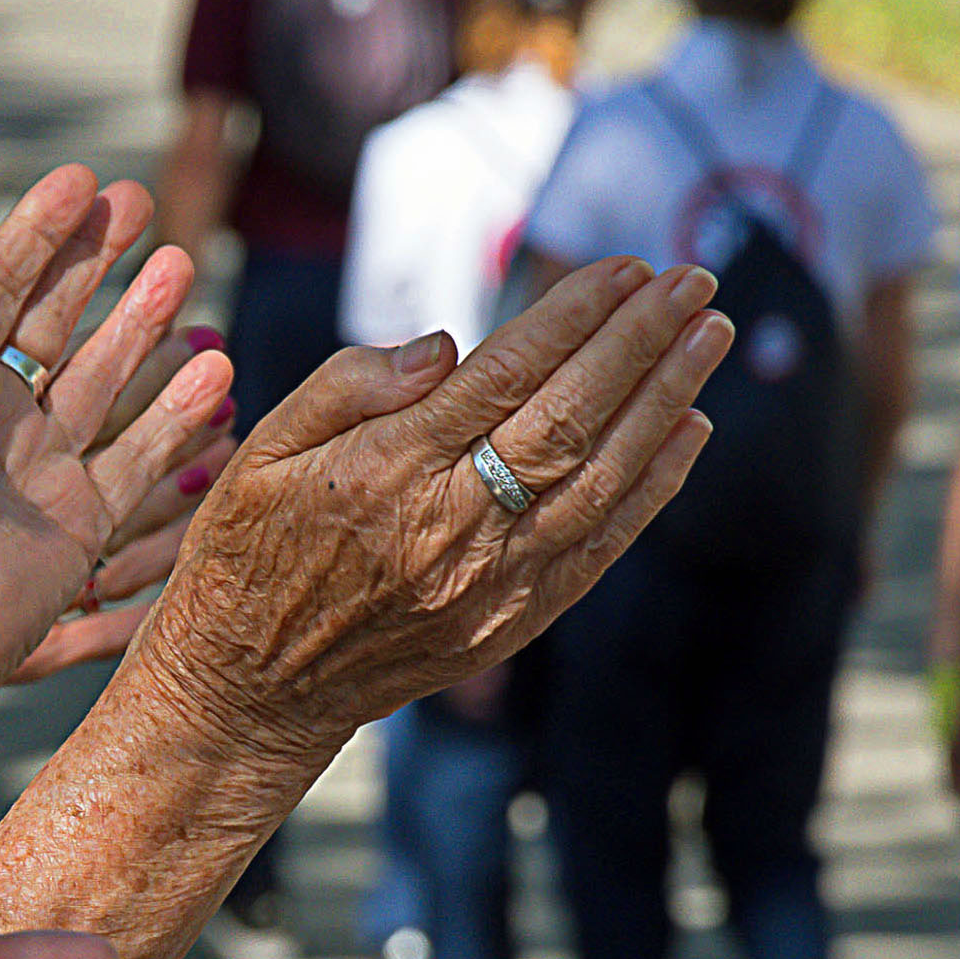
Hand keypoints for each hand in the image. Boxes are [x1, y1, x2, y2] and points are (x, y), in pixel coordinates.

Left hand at [0, 170, 229, 746]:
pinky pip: (139, 455)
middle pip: (54, 321)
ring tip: (183, 267)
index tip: (79, 179)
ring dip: (143, 324)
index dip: (38, 233)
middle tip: (141, 200)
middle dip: (96, 262)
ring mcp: (43, 465)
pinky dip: (177, 415)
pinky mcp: (83, 519)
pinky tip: (217, 370)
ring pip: (104, 378)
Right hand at [127, 257, 726, 753]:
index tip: (627, 268)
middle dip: (642, 342)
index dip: (576, 315)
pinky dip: (652, 488)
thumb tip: (450, 346)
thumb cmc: (248, 550)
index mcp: (385, 471)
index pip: (506, 373)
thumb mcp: (264, 449)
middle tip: (697, 280)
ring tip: (711, 337)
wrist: (251, 691)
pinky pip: (597, 547)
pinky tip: (689, 430)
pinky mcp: (507, 625)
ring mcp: (486, 584)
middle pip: (570, 418)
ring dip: (666, 403)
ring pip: (601, 480)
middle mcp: (446, 528)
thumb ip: (351, 384)